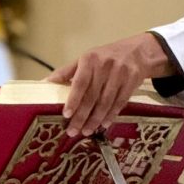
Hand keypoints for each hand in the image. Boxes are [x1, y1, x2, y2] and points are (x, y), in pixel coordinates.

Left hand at [48, 32, 172, 137]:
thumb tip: (46, 82)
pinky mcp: (132, 82)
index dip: (73, 100)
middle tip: (73, 131)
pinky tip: (103, 124)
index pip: (80, 83)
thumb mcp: (85, 59)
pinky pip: (119, 103)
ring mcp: (120, 74)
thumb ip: (66, 71)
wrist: (137, 52)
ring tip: (86, 131)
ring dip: (95, 119)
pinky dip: (111, 115)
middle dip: (82, 116)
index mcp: (90, 60)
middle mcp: (105, 66)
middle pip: (92, 96)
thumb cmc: (105, 57)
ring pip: (106, 102)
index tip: (66, 114)